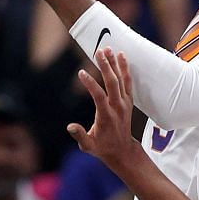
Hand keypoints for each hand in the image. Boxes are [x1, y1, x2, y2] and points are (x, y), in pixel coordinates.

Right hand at [70, 48, 143, 173]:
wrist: (122, 150)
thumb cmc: (102, 147)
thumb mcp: (88, 146)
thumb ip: (80, 136)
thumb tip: (70, 126)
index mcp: (106, 116)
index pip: (99, 96)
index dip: (90, 84)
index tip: (81, 72)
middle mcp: (117, 107)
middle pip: (112, 83)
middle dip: (105, 66)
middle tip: (98, 51)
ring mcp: (124, 103)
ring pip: (121, 79)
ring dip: (114, 63)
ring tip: (108, 49)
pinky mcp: (128, 101)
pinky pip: (128, 82)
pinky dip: (125, 69)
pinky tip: (121, 56)